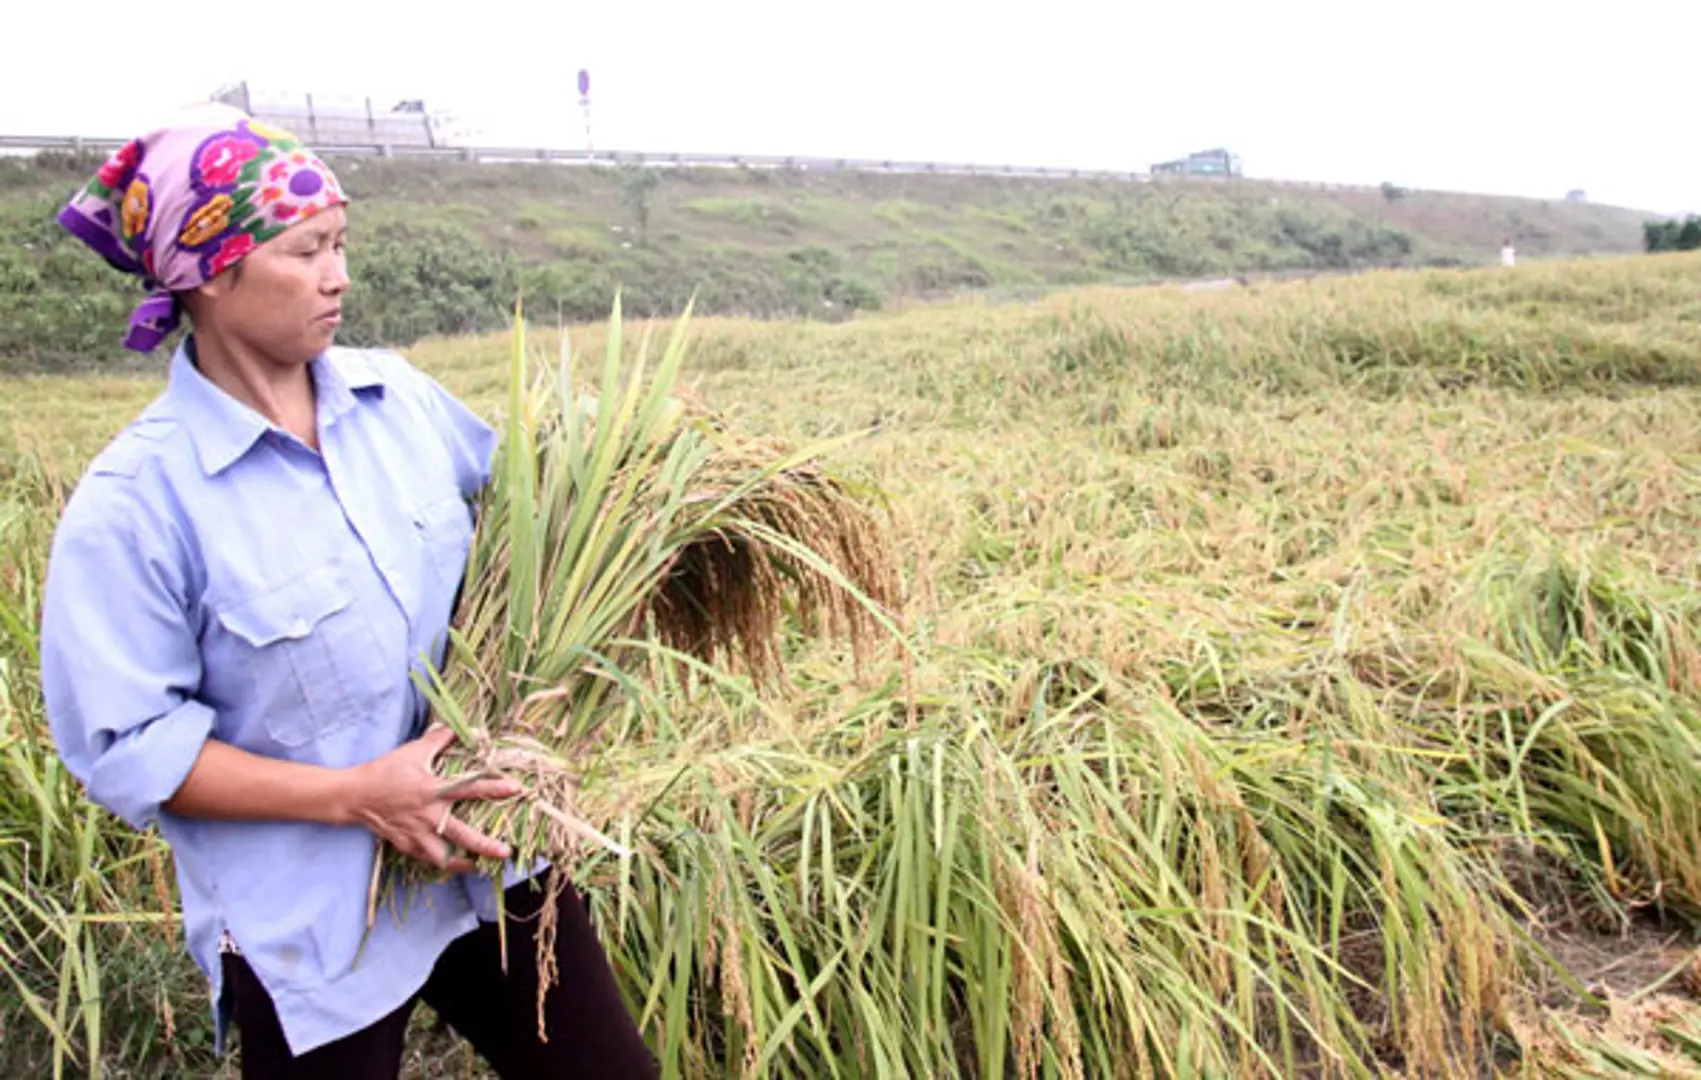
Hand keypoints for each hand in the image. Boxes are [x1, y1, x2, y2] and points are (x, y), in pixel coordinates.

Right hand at [346, 726, 521, 874]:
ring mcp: (416, 834)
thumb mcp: (412, 751)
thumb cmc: (385, 771)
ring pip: (444, 856)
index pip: (469, 788)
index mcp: (431, 790)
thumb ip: (438, 739)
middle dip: (484, 845)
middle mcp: (427, 816)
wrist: (353, 796)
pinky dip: (443, 864)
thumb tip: (459, 726)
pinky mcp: (405, 845)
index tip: (516, 789)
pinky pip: (427, 860)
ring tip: (482, 868)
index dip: (493, 788)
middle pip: (461, 834)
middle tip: (505, 852)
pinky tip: (456, 865)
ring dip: (464, 864)